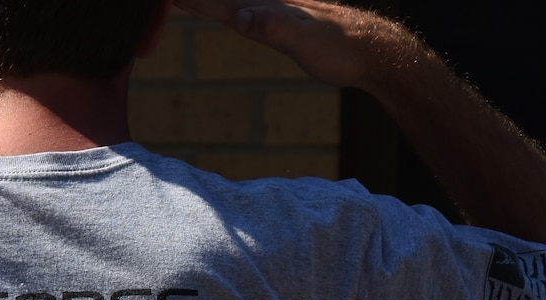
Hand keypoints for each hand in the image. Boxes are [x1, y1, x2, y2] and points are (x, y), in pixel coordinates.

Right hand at [172, 0, 410, 88]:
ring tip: (192, 2)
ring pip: (236, 0)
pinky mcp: (285, 20)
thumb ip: (273, 27)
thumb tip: (241, 15)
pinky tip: (236, 10)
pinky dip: (233, 6)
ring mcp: (278, 11)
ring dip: (215, 2)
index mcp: (268, 8)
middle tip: (171, 0)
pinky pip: (249, 8)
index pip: (222, 2)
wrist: (375, 49)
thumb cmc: (342, 49)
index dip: (195, 0)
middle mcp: (270, 4)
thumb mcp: (306, 41)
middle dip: (201, 0)